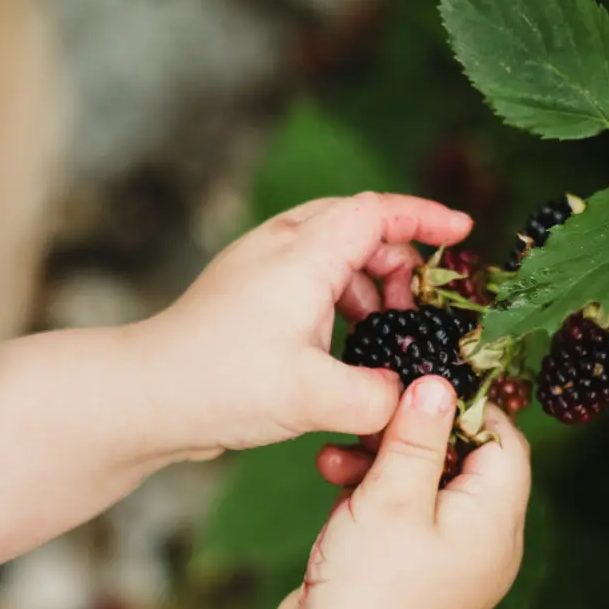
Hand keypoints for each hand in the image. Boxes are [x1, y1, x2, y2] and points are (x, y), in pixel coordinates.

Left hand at [138, 193, 472, 455]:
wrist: (145, 396)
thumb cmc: (222, 384)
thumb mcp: (316, 397)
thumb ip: (379, 397)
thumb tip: (409, 398)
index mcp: (303, 253)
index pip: (379, 211)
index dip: (426, 217)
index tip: (463, 233)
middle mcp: (279, 247)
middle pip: (359, 229)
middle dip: (400, 263)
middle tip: (419, 312)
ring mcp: (259, 270)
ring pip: (333, 259)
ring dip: (367, 289)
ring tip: (382, 337)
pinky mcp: (247, 297)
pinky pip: (308, 285)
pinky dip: (337, 306)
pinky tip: (341, 351)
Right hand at [272, 377, 530, 608]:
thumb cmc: (371, 583)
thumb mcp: (393, 496)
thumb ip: (418, 436)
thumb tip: (439, 384)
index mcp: (497, 523)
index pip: (503, 443)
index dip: (467, 407)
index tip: (422, 382)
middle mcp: (483, 543)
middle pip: (461, 462)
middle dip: (411, 435)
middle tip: (372, 417)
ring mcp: (447, 560)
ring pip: (425, 486)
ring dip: (382, 463)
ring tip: (337, 457)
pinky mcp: (411, 570)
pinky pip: (404, 515)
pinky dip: (374, 494)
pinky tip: (336, 482)